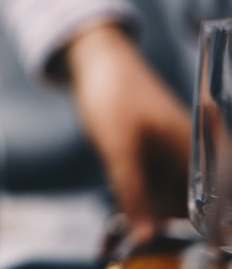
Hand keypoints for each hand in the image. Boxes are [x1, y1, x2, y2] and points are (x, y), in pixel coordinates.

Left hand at [64, 23, 190, 246]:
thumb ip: (134, 193)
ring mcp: (172, 159)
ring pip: (166, 206)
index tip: (185, 256)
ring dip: (146, 225)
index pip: (218, 209)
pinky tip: (116, 228)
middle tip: (132, 253)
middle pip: (191, 212)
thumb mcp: (120, 147)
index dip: (207, 237)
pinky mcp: (152, 160)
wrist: (96, 63)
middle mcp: (194, 159)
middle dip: (164, 235)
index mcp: (202, 153)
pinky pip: (149, 192)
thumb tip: (146, 240)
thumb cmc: (115, 95)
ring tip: (117, 245)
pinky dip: (135, 208)